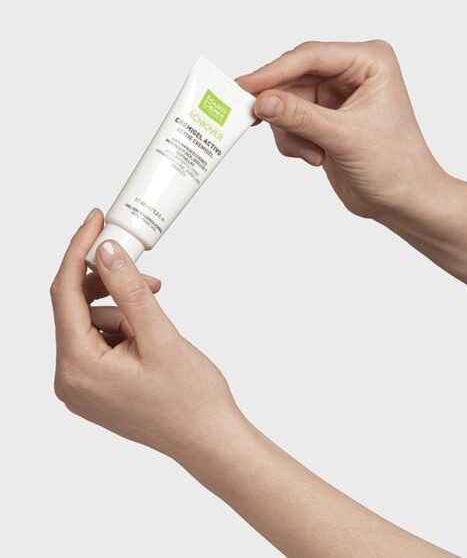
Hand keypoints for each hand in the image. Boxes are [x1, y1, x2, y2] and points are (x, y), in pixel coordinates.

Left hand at [51, 209, 454, 554]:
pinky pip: (98, 340)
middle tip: (142, 268)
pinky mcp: (96, 387)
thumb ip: (129, 289)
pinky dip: (122, 324)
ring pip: (89, 322)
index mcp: (78, 368)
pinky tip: (148, 328)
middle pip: (73, 307)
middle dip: (106, 281)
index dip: (78, 249)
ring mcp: (81, 386)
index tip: (96, 221)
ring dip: (120, 305)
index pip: (64, 293)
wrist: (209, 438)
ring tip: (155, 308)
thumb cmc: (190, 397)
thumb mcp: (159, 334)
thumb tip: (105, 251)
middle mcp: (70, 379)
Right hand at [238, 40, 447, 219]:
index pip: (311, 56)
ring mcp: (336, 96)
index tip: (245, 86)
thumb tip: (262, 102)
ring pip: (287, 101)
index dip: (274, 71)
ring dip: (291, 131)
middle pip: (293, 77)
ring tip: (312, 153)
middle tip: (255, 121)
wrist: (403, 200)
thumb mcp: (344, 138)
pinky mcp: (324, 118)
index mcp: (368, 61)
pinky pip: (290, 121)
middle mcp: (351, 72)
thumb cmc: (394, 165)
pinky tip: (316, 157)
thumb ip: (300, 117)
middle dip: (281, 106)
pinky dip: (294, 141)